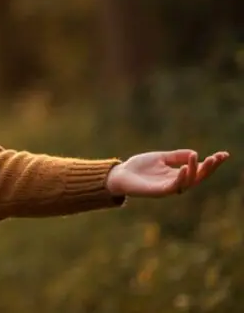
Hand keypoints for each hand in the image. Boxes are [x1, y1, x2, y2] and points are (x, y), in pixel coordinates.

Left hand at [106, 149, 229, 197]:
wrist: (120, 175)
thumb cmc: (140, 167)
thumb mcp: (161, 158)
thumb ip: (176, 156)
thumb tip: (195, 153)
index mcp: (178, 174)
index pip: (199, 169)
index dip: (212, 163)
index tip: (224, 154)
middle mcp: (177, 182)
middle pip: (199, 177)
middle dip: (209, 168)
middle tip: (217, 158)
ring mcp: (169, 187)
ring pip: (189, 182)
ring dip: (196, 170)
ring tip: (200, 158)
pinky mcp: (159, 191)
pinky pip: (174, 186)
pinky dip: (181, 177)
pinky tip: (185, 168)